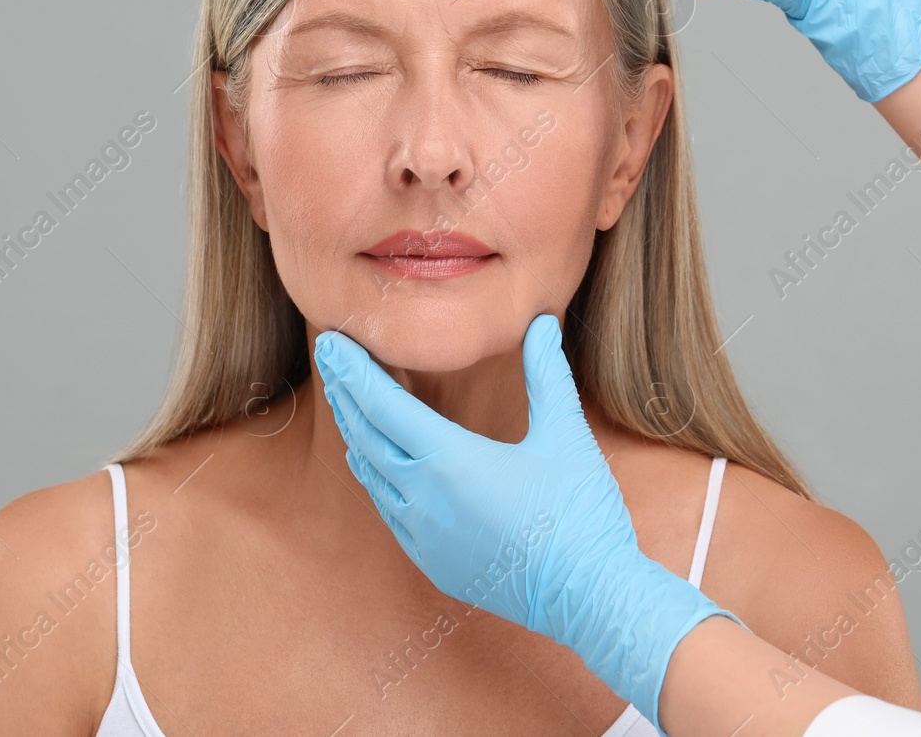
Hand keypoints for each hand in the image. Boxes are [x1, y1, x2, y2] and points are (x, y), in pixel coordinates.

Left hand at [313, 313, 741, 729]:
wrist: (591, 598)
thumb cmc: (581, 514)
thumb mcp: (566, 435)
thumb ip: (547, 374)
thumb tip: (542, 323)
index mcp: (449, 460)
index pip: (382, 404)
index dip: (353, 370)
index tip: (330, 341)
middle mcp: (424, 499)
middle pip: (367, 435)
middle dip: (346, 392)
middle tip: (329, 357)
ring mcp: (424, 536)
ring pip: (372, 475)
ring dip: (357, 434)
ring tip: (346, 401)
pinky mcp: (434, 563)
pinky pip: (389, 512)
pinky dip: (374, 478)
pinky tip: (369, 465)